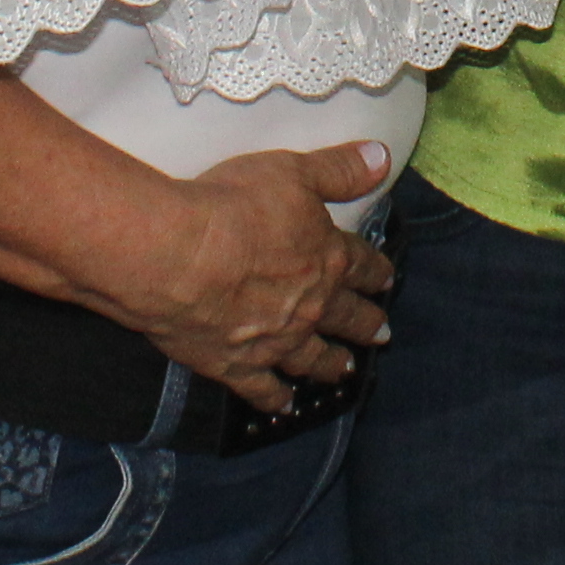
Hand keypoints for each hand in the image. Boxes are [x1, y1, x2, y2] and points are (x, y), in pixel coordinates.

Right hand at [96, 143, 394, 410]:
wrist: (178, 258)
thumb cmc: (234, 208)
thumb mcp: (293, 172)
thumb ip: (339, 170)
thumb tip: (382, 158)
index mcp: (327, 259)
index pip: (360, 264)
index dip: (375, 271)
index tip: (387, 280)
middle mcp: (309, 306)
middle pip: (346, 317)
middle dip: (365, 323)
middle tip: (382, 334)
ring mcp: (275, 342)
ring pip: (313, 357)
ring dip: (331, 364)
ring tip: (345, 370)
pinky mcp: (235, 366)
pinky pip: (262, 389)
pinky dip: (276, 399)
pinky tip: (284, 405)